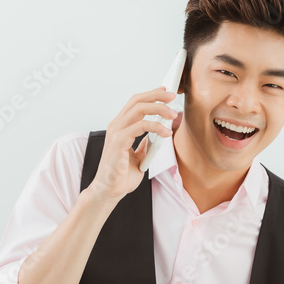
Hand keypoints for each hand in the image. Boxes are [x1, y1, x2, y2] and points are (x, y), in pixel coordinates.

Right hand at [87, 86, 178, 205]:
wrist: (110, 191)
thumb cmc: (121, 176)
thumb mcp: (138, 156)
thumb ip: (145, 144)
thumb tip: (156, 135)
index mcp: (120, 127)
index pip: (135, 103)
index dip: (151, 95)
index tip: (166, 92)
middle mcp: (116, 126)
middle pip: (137, 101)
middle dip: (157, 96)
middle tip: (173, 96)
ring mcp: (116, 132)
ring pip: (139, 109)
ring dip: (159, 109)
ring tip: (173, 115)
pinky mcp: (118, 141)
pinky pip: (140, 126)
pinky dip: (156, 127)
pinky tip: (166, 133)